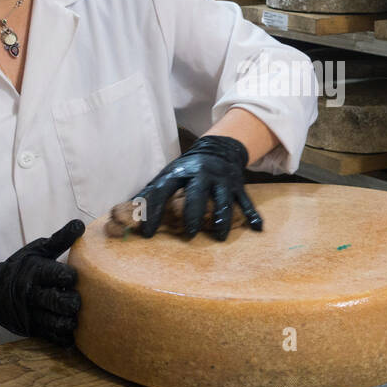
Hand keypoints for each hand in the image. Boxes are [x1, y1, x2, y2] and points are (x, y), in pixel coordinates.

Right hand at [0, 219, 83, 345]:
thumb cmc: (19, 267)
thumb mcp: (36, 250)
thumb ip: (60, 240)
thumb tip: (81, 224)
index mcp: (34, 272)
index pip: (58, 274)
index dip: (70, 277)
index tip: (73, 277)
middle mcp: (31, 293)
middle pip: (58, 301)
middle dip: (72, 301)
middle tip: (76, 299)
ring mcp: (30, 313)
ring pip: (56, 322)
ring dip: (70, 321)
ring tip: (74, 315)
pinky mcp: (30, 329)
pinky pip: (51, 337)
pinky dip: (64, 336)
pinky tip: (71, 331)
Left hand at [134, 135, 262, 239]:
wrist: (219, 148)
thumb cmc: (188, 169)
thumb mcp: (169, 174)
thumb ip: (152, 192)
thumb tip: (129, 212)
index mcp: (180, 172)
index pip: (163, 190)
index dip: (153, 211)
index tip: (147, 234)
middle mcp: (202, 174)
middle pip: (197, 194)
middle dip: (193, 214)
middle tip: (188, 235)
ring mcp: (222, 180)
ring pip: (223, 200)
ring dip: (222, 219)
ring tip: (218, 237)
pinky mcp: (238, 186)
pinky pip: (246, 201)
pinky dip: (253, 215)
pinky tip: (258, 229)